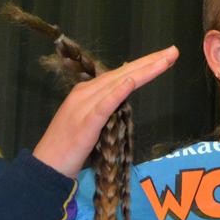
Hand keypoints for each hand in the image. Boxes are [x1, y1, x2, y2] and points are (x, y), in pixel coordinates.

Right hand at [33, 46, 178, 177]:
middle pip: (123, 73)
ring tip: (164, 61)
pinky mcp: (85, 123)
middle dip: (150, 62)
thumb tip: (123, 97)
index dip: (143, 65)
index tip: (166, 58)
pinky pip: (104, 105)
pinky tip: (131, 81)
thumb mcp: (90, 123)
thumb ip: (105, 109)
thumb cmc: (69, 149)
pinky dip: (118, 92)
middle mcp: (85, 93)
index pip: (120, 74)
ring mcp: (84, 107)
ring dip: (142, 71)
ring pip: (118, 84)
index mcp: (87, 92)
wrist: (45, 167)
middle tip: (173, 51)